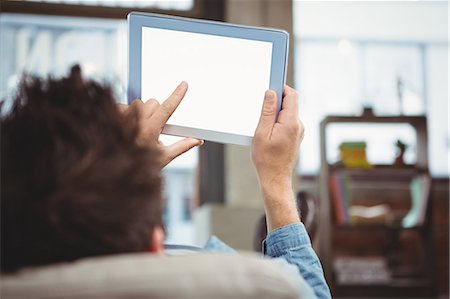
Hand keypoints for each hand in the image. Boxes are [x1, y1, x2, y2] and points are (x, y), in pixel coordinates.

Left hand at [119, 81, 202, 168]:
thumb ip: (182, 146)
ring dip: (142, 111)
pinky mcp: (112, 117)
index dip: (177, 95)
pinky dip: (127, 112)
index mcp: (149, 130)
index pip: (167, 108)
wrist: (116, 171)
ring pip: (138, 103)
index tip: (183, 85)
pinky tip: (127, 125)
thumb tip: (196, 140)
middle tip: (155, 126)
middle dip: (157, 111)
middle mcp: (135, 122)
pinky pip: (123, 105)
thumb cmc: (139, 165)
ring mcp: (123, 118)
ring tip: (139, 127)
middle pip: (153, 103)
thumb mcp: (164, 157)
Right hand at [251, 85, 303, 231]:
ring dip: (276, 113)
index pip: (291, 95)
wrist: (275, 179)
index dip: (281, 87)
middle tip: (261, 105)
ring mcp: (298, 132)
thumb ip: (267, 111)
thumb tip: (271, 93)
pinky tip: (267, 132)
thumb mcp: (261, 133)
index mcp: (291, 123)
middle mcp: (298, 126)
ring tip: (263, 124)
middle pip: (290, 103)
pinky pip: (287, 122)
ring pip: (288, 113)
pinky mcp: (295, 137)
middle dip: (276, 101)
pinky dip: (278, 122)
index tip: (271, 84)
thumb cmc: (266, 159)